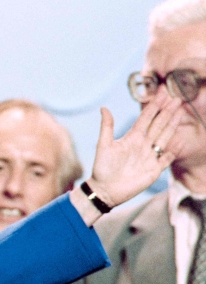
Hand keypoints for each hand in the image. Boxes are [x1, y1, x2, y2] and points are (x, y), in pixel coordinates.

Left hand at [86, 88, 182, 207]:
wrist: (105, 190)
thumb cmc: (102, 168)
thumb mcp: (103, 146)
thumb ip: (107, 127)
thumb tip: (104, 108)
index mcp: (132, 137)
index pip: (146, 118)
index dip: (154, 106)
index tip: (163, 93)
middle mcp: (143, 144)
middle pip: (158, 125)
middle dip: (168, 111)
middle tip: (177, 98)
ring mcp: (150, 156)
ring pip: (165, 137)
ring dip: (173, 126)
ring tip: (181, 113)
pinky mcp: (154, 170)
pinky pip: (166, 159)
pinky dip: (173, 151)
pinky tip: (179, 142)